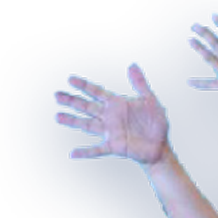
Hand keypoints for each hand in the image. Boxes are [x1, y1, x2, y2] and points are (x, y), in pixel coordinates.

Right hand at [53, 63, 169, 165]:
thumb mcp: (150, 100)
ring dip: (72, 122)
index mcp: (116, 103)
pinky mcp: (115, 147)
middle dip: (71, 101)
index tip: (69, 79)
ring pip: (87, 125)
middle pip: (86, 107)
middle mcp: (109, 117)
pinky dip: (86, 152)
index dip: (83, 85)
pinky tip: (72, 153)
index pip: (96, 91)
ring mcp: (110, 132)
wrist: (161, 147)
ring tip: (57, 117)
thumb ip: (139, 83)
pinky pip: (98, 149)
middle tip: (56, 95)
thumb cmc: (155, 123)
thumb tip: (131, 64)